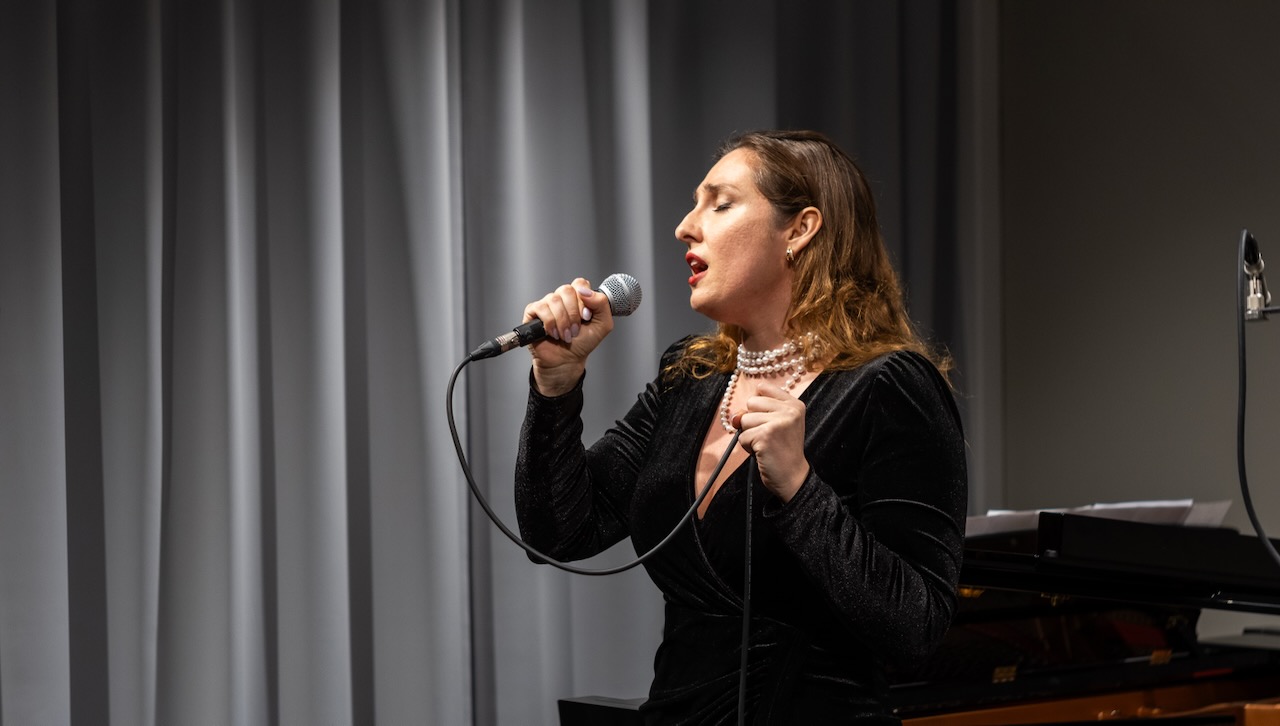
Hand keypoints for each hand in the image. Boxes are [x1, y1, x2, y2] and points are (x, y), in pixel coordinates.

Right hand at [525, 278, 614, 395]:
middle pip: (566, 290)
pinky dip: (550, 324)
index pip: (580, 284)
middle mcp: (561, 298)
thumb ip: (602, 303)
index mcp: (577, 298)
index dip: (584, 300)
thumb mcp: (603, 324)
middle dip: (573, 313)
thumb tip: (585, 291)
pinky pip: (541, 309)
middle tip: (576, 329)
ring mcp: (546, 304)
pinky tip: (554, 334)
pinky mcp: (533, 312)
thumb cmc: (583, 343)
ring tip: (566, 335)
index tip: (586, 317)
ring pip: (554, 300)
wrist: (567, 361)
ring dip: (563, 322)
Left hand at [731, 381, 808, 501]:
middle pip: (751, 402)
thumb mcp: (777, 424)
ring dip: (749, 435)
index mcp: (794, 404)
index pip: (762, 388)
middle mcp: (789, 410)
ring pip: (744, 420)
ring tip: (765, 444)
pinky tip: (762, 452)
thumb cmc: (782, 450)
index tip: (768, 419)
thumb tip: (736, 417)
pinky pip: (742, 436)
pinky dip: (747, 447)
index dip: (758, 405)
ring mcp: (778, 422)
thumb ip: (758, 412)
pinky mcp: (765, 435)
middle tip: (768, 435)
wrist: (792, 476)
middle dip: (752, 421)